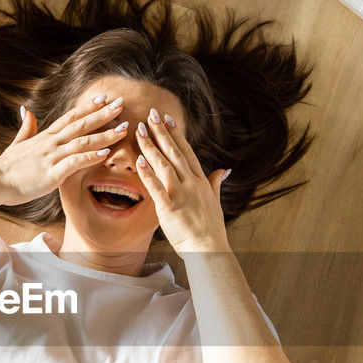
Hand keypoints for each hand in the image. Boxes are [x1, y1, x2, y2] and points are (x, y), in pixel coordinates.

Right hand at [0, 95, 128, 205]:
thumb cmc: (6, 167)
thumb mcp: (17, 143)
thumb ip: (26, 127)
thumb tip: (26, 111)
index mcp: (45, 136)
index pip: (71, 116)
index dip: (88, 106)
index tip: (105, 97)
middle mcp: (51, 143)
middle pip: (81, 124)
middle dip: (103, 114)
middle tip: (122, 104)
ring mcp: (51, 157)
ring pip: (82, 142)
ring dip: (104, 135)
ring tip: (123, 129)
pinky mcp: (52, 174)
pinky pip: (74, 162)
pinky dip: (90, 157)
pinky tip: (106, 154)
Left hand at [134, 108, 229, 253]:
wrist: (209, 248)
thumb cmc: (211, 228)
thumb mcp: (215, 201)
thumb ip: (216, 183)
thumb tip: (224, 170)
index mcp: (201, 180)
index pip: (187, 151)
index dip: (176, 134)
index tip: (166, 119)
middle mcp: (191, 183)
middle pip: (174, 152)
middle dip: (161, 132)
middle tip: (150, 114)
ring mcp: (181, 193)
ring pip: (163, 164)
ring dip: (150, 146)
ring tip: (139, 130)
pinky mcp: (169, 207)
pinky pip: (156, 186)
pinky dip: (147, 172)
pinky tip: (138, 159)